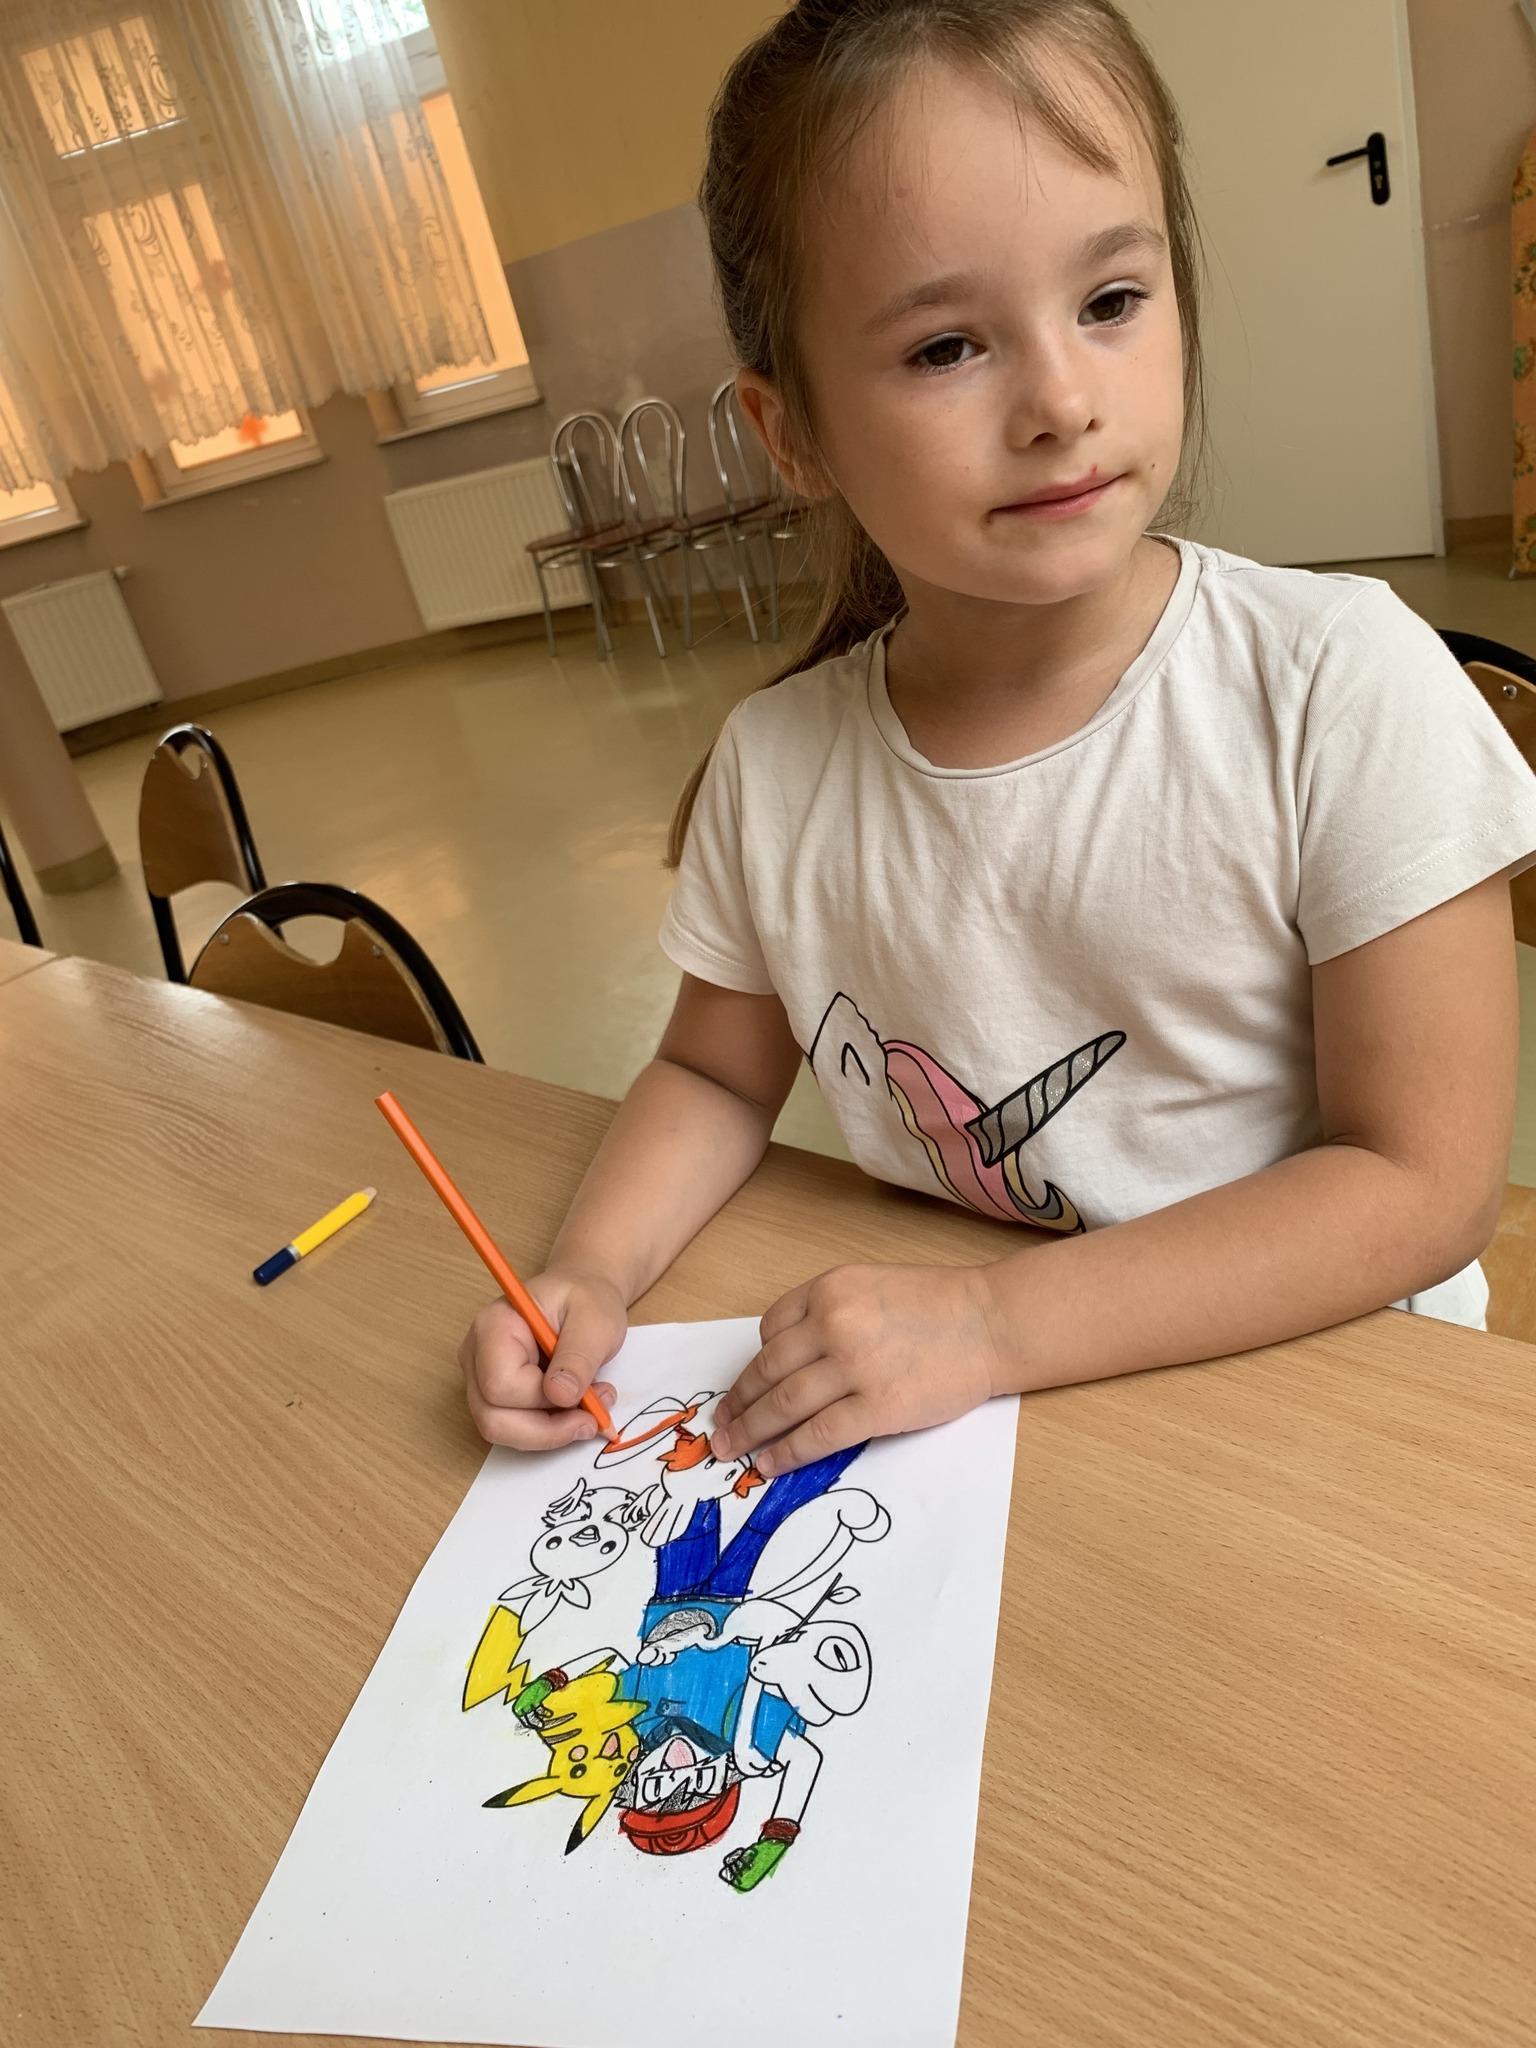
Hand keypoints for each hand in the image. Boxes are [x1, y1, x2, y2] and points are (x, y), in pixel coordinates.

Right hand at [458, 1268, 625, 1450]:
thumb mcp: (596, 1321)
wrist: (582, 1295)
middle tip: (594, 1418)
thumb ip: (578, 1358)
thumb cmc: (586, 1299)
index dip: (543, 1400)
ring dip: (550, 1432)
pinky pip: (512, 1428)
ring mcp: (480, 1376)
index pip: (500, 1384)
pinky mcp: (493, 1394)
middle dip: (547, 1429)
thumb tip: (560, 1396)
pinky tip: (576, 1410)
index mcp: (494, 1326)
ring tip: (592, 1409)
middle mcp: (476, 1353)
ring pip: (500, 1429)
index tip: (589, 1394)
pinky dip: (547, 1430)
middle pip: (492, 1417)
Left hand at [709, 1263, 1002, 1476]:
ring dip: (752, 1431)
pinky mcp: (876, 1407)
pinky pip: (817, 1435)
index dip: (755, 1364)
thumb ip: (829, 1312)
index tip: (746, 1387)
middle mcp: (833, 1324)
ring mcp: (853, 1367)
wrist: (990, 1322)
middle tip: (721, 1426)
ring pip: (784, 1405)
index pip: (770, 1330)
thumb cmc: (938, 1303)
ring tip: (733, 1449)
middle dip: (739, 1403)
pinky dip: (787, 1453)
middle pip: (768, 1371)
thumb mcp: (870, 1284)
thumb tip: (790, 1358)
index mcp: (828, 1290)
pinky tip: (771, 1465)